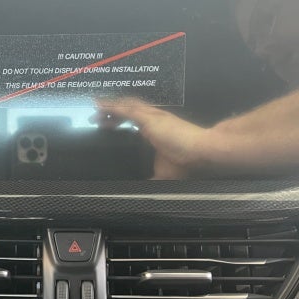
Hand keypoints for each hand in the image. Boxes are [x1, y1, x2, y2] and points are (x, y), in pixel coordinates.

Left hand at [94, 97, 208, 178]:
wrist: (203, 151)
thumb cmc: (189, 160)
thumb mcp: (164, 174)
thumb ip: (152, 180)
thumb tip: (143, 192)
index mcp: (156, 128)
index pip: (133, 119)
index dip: (120, 120)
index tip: (108, 125)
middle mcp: (153, 119)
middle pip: (127, 110)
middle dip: (111, 113)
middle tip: (96, 117)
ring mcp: (152, 117)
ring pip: (125, 107)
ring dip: (109, 108)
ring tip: (95, 109)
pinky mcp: (150, 118)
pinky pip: (126, 110)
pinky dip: (112, 107)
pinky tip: (101, 106)